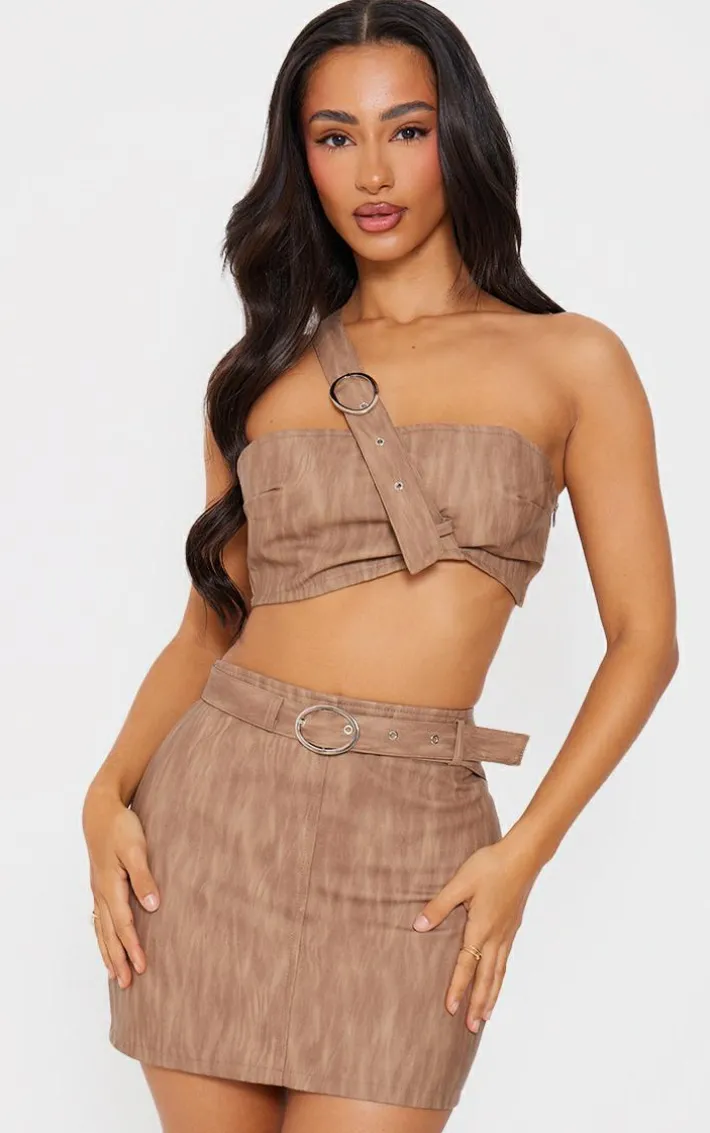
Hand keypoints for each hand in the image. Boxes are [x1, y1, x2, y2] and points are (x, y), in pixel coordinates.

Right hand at [82, 786, 159, 989]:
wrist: (101, 811)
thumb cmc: (121, 828)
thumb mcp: (136, 849)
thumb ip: (144, 877)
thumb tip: (153, 906)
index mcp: (110, 886)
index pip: (123, 924)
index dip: (132, 947)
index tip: (142, 967)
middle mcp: (101, 893)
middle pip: (110, 933)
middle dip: (119, 959)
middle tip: (128, 984)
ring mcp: (98, 891)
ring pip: (102, 929)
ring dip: (109, 953)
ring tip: (116, 976)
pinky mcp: (100, 887)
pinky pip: (100, 920)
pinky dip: (103, 937)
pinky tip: (106, 946)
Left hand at [412, 837, 538, 1032]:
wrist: (522, 856)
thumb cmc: (490, 866)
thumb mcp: (460, 882)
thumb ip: (439, 906)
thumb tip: (418, 926)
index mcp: (481, 928)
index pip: (466, 965)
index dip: (458, 988)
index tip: (451, 1009)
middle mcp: (496, 937)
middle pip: (486, 977)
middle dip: (479, 1003)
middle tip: (473, 1028)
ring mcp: (507, 933)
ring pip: (499, 972)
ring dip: (492, 995)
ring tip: (487, 1016)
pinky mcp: (513, 927)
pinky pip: (506, 960)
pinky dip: (501, 977)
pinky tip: (498, 980)